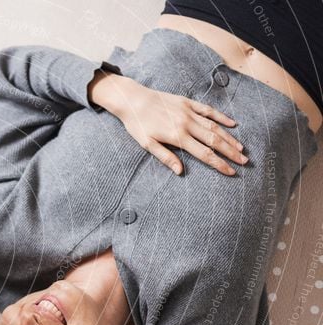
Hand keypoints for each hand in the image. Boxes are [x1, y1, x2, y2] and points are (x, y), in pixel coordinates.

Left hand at [89, 72, 246, 175]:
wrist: (133, 99)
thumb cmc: (137, 125)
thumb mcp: (147, 144)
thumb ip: (165, 157)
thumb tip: (180, 172)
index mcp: (177, 137)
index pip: (204, 154)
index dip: (219, 164)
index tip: (231, 171)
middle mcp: (187, 124)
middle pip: (214, 141)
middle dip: (230, 152)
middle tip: (245, 161)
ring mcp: (189, 112)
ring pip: (214, 126)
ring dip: (229, 138)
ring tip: (240, 148)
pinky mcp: (188, 102)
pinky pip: (208, 110)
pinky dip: (221, 117)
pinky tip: (232, 124)